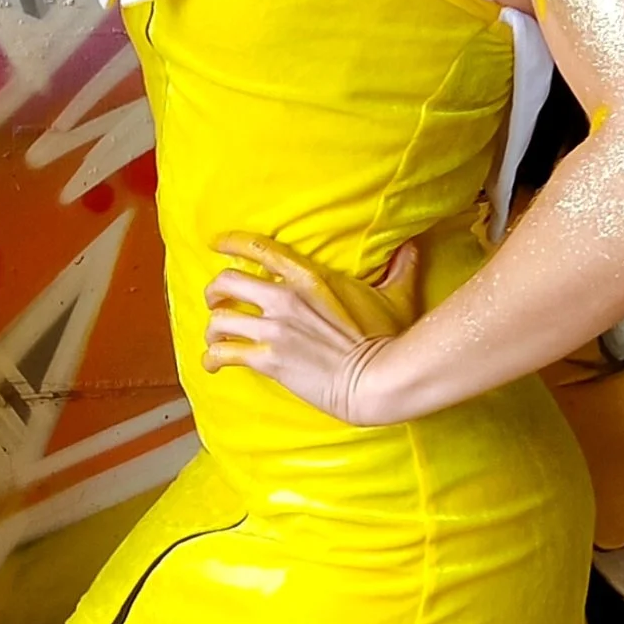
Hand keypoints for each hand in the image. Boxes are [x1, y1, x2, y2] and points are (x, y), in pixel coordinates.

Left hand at [201, 234, 419, 424]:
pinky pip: (225, 354)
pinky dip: (212, 359)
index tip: (217, 245)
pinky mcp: (269, 360)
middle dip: (215, 292)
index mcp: (309, 277)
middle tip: (216, 302)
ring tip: (216, 338)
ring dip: (213, 329)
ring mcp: (275, 330)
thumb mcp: (394, 297)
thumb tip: (412, 246)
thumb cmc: (386, 340)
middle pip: (227, 281)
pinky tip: (213, 365)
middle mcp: (285, 298)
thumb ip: (399, 268)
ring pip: (219, 319)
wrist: (376, 379)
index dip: (231, 243)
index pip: (259, 249)